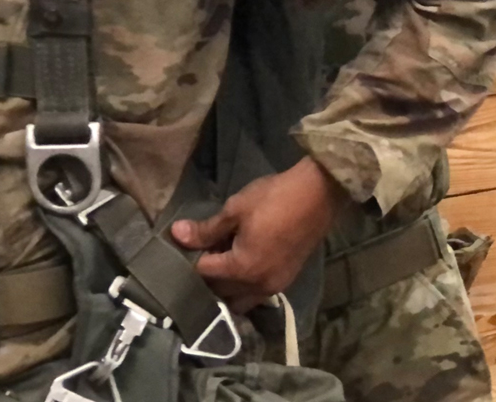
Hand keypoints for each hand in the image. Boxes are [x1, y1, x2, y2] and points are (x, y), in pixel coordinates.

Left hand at [171, 157, 344, 311]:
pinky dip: (244, 287)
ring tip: (219, 267)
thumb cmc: (275, 198)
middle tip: (198, 257)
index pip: (203, 274)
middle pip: (219, 293)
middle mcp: (257, 286)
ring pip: (239, 301)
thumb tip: (176, 234)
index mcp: (242, 268)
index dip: (189, 259)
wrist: (319, 194)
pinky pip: (256, 294)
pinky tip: (241, 267)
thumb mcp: (236, 209)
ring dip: (226, 290)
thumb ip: (206, 229)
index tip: (183, 245)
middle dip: (206, 279)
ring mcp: (274, 286)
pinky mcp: (286, 280)